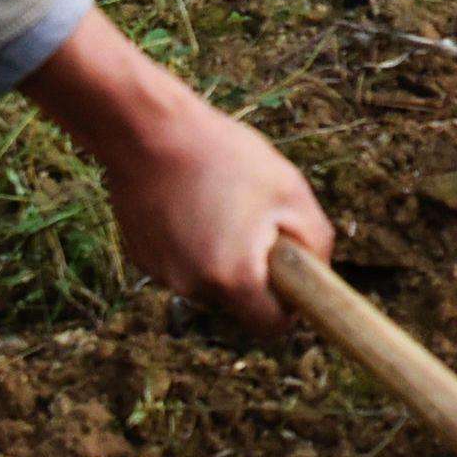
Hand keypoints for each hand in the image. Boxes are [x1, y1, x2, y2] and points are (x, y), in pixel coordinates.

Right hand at [18, 7, 329, 331]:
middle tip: (252, 218)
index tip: (289, 276)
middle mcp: (194, 289)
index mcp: (235, 280)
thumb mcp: (290, 191)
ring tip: (216, 199)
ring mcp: (163, 274)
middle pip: (239, 300)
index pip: (272, 327)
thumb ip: (315, 243)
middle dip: (252, 270)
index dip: (288, 307)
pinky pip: (180, 260)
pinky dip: (189, 240)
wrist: (146, 129)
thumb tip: (313, 274)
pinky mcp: (142, 256)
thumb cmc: (224, 156)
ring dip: (219, 253)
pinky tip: (187, 198)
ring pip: (208, 278)